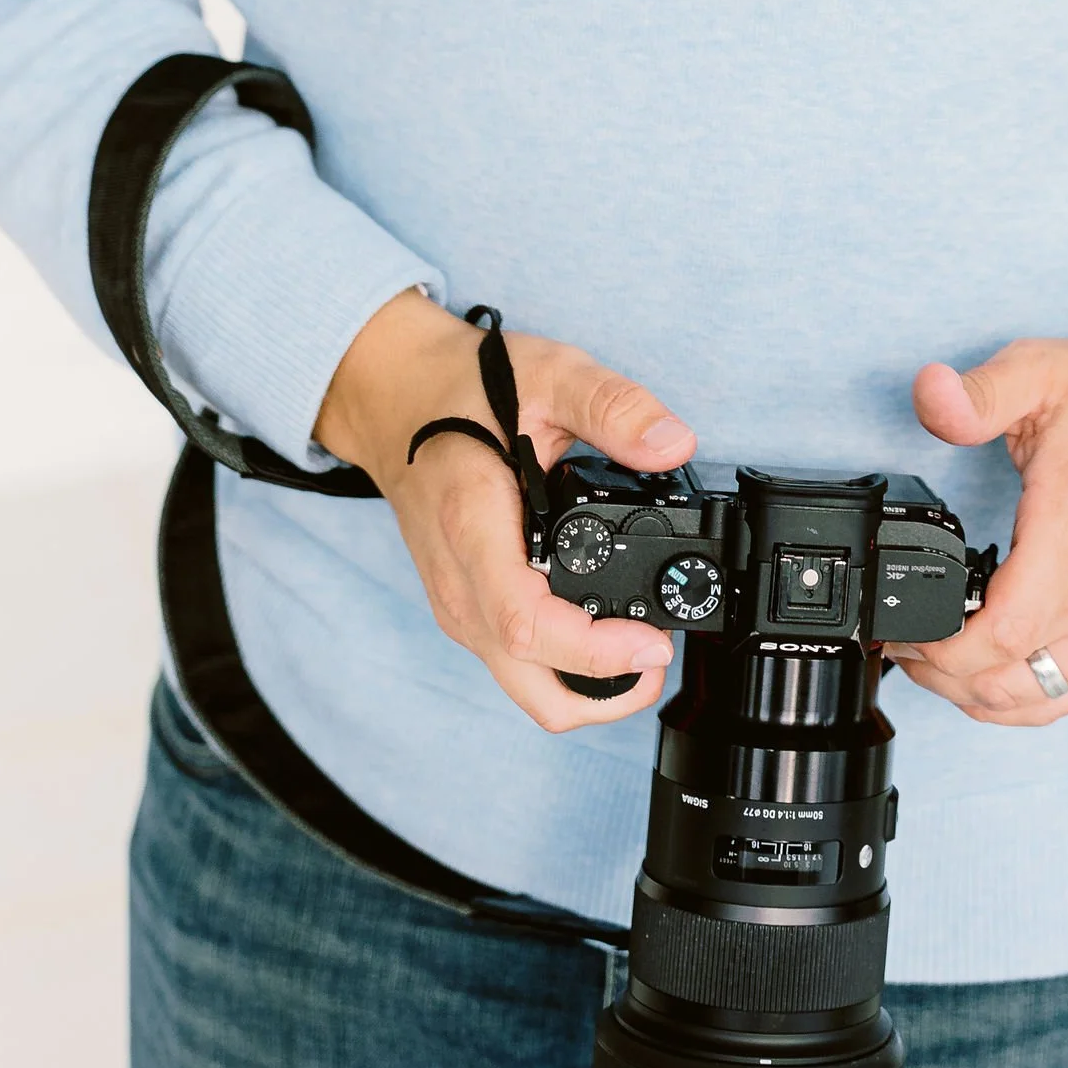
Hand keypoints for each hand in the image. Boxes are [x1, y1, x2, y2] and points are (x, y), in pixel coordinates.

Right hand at [313, 290, 695, 732]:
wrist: (395, 398)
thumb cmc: (464, 388)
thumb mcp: (547, 373)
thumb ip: (611, 405)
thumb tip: (672, 444)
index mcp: (473, 527)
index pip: (525, 624)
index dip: (595, 652)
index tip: (652, 642)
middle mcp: (458, 581)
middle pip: (527, 684)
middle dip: (603, 694)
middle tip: (659, 655)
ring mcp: (457, 601)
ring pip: (520, 684)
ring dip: (585, 686)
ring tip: (640, 647)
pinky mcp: (463, 605)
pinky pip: (510, 662)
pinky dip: (561, 666)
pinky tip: (600, 631)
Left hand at [894, 336, 1067, 725]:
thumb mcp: (1040, 370)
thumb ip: (977, 393)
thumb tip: (928, 395)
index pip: (1005, 629)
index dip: (938, 646)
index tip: (902, 627)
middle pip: (1008, 677)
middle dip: (940, 670)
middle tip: (904, 638)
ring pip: (1035, 701)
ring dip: (973, 693)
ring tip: (936, 657)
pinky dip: (1018, 700)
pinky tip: (986, 671)